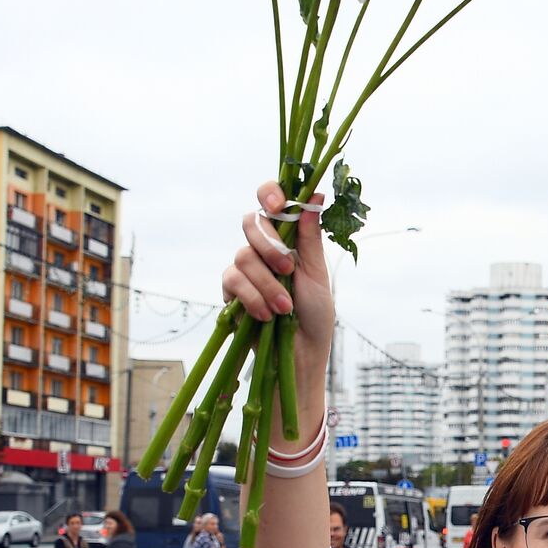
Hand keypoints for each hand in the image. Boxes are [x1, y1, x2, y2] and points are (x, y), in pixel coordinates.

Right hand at [222, 181, 334, 392]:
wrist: (300, 353)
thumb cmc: (314, 315)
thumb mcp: (317, 274)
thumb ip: (310, 237)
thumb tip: (315, 195)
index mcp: (288, 239)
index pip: (272, 202)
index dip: (271, 194)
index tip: (279, 206)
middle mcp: (263, 248)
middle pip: (252, 222)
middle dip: (270, 246)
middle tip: (288, 269)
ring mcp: (245, 269)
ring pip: (243, 256)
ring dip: (267, 284)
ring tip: (285, 308)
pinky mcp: (231, 291)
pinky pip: (233, 281)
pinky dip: (253, 298)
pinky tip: (267, 315)